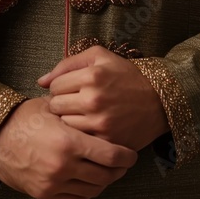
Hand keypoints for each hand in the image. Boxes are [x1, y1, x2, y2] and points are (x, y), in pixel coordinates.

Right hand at [0, 96, 137, 198]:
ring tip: (106, 171)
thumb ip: (78, 115)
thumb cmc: (24, 118)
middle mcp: (64, 166)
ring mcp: (54, 183)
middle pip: (106, 175)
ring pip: (94, 190)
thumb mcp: (52, 109)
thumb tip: (103, 112)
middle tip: (123, 163)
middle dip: (119, 170)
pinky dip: (87, 193)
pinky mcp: (46, 195)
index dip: (126, 156)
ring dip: (104, 182)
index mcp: (69, 142)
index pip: (110, 155)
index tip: (132, 154)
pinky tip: (88, 181)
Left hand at [36, 45, 169, 151]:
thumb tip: (40, 81)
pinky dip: (82, 135)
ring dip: (69, 120)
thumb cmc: (126, 75)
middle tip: (73, 104)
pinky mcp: (107, 140)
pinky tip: (90, 127)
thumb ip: (67, 63)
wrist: (159, 101)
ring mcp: (100, 122)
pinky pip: (80, 140)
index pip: (54, 85)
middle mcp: (94, 99)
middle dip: (61, 104)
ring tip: (81, 115)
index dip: (60, 87)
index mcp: (91, 75)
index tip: (70, 89)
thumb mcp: (100, 57)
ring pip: (64, 125)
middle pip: (55, 106)